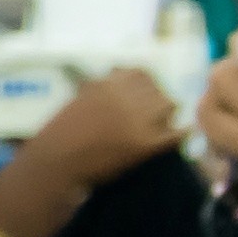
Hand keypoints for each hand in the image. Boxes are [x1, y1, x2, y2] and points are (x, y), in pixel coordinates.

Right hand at [42, 65, 187, 176]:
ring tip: (163, 128)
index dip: (147, 86)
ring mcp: (136, 119)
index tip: (145, 97)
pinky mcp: (144, 144)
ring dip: (167, 117)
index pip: (143, 73)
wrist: (53, 163)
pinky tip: (183, 136)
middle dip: (157, 103)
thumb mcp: (80, 98)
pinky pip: (175, 134)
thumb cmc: (60, 135)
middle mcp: (124, 96)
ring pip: (170, 107)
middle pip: (158, 90)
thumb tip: (121, 76)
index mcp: (108, 82)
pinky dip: (182, 134)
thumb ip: (103, 86)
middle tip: (155, 118)